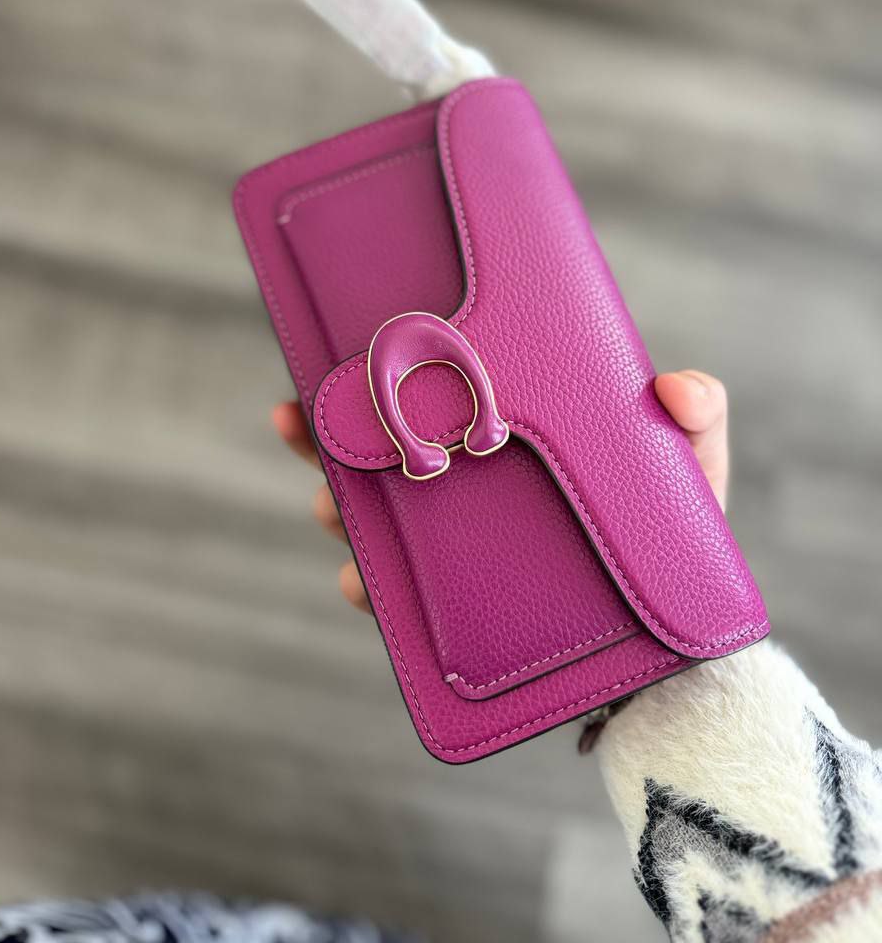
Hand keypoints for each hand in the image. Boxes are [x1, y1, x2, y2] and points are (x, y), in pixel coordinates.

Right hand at [272, 369, 727, 614]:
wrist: (678, 647)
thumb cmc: (678, 537)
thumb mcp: (691, 467)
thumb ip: (698, 418)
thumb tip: (676, 386)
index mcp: (503, 436)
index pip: (428, 395)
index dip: (376, 373)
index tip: (328, 350)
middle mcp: (469, 486)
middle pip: (381, 453)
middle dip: (325, 436)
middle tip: (298, 421)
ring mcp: (459, 549)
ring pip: (377, 522)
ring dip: (340, 508)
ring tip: (333, 503)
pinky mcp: (459, 612)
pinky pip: (401, 602)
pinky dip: (372, 591)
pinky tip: (359, 583)